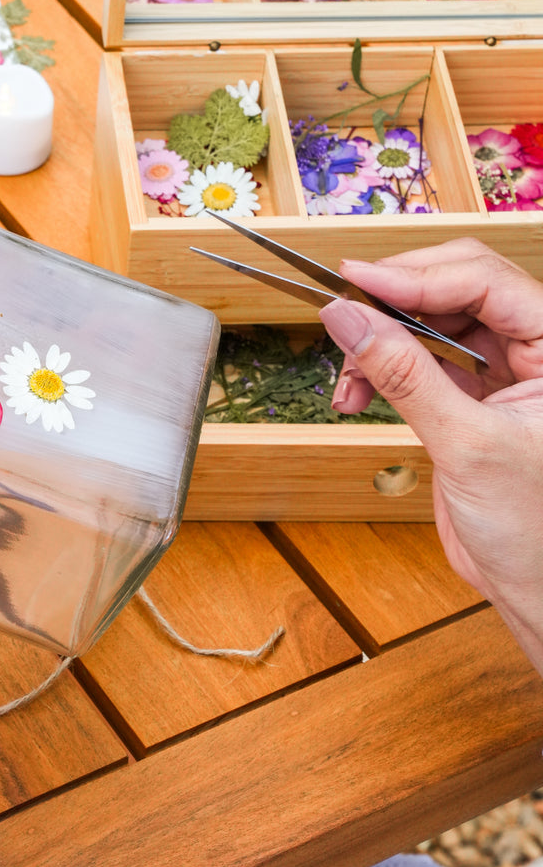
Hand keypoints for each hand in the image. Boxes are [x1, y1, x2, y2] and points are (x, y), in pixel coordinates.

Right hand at [321, 240, 542, 672]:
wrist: (536, 590)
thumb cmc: (535, 530)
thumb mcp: (466, 446)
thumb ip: (405, 375)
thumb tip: (348, 317)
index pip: (487, 281)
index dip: (419, 275)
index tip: (357, 282)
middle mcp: (536, 349)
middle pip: (456, 288)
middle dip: (394, 303)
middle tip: (342, 316)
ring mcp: (503, 370)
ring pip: (430, 320)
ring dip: (379, 341)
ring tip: (348, 378)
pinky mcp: (471, 395)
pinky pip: (418, 357)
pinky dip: (381, 368)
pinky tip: (356, 393)